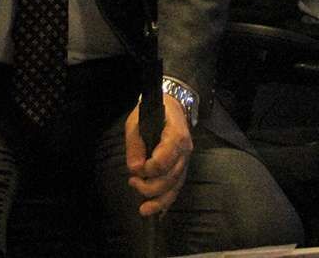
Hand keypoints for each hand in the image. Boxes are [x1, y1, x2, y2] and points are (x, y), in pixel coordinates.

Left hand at [124, 93, 191, 217]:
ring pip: (175, 187)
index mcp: (176, 136)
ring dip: (159, 200)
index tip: (134, 170)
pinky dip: (167, 201)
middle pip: (170, 178)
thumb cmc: (155, 112)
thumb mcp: (137, 121)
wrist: (174, 106)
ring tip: (143, 209)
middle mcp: (185, 151)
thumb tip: (134, 169)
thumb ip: (135, 144)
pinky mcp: (182, 168)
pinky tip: (157, 212)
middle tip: (132, 182)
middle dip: (149, 186)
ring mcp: (186, 161)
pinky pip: (177, 188)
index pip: (163, 161)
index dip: (147, 170)